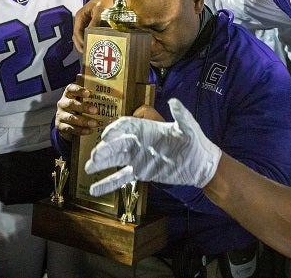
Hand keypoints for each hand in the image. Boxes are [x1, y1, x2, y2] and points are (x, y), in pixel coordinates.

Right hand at [55, 83, 99, 137]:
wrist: (66, 123)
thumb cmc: (78, 109)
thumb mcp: (82, 102)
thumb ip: (92, 98)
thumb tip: (112, 96)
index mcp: (69, 94)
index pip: (71, 88)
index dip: (79, 90)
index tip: (88, 93)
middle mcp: (63, 103)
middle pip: (72, 104)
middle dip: (84, 107)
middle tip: (96, 111)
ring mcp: (60, 115)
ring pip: (71, 118)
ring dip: (84, 121)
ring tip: (95, 123)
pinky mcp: (60, 126)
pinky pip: (70, 128)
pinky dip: (80, 130)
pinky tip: (89, 131)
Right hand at [73, 0, 113, 52]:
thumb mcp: (100, 11)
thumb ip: (94, 23)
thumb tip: (90, 36)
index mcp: (80, 15)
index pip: (77, 32)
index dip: (80, 42)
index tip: (86, 50)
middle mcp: (83, 19)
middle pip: (79, 35)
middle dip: (83, 44)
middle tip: (89, 54)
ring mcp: (89, 21)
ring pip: (86, 35)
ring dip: (89, 42)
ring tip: (95, 52)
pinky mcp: (96, 23)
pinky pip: (93, 33)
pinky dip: (95, 39)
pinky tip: (100, 44)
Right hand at [85, 98, 221, 195]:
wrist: (201, 165)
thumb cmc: (196, 143)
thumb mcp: (189, 128)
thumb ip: (181, 115)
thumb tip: (174, 101)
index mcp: (147, 129)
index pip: (126, 126)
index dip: (115, 130)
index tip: (106, 136)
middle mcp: (139, 142)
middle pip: (116, 143)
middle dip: (104, 149)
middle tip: (94, 156)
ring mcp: (138, 158)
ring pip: (115, 159)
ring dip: (102, 163)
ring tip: (89, 168)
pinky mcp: (141, 172)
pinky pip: (121, 178)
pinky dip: (108, 183)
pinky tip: (94, 189)